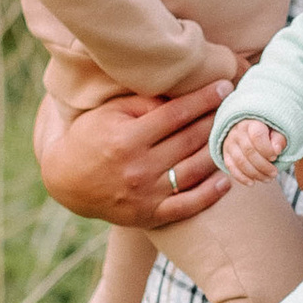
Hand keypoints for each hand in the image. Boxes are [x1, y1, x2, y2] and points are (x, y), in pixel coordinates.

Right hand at [32, 81, 231, 229]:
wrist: (67, 182)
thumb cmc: (90, 138)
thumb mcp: (109, 113)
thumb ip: (143, 103)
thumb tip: (182, 95)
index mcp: (127, 138)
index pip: (176, 114)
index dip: (203, 99)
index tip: (225, 87)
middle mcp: (138, 168)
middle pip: (189, 140)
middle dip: (215, 120)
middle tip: (236, 107)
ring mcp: (145, 194)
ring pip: (194, 171)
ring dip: (218, 152)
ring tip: (234, 136)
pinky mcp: (149, 215)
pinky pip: (187, 205)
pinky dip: (210, 194)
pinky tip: (226, 179)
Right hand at [222, 116, 287, 184]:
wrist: (249, 131)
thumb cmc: (267, 133)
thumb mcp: (276, 132)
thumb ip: (279, 139)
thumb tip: (276, 149)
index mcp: (251, 123)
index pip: (257, 136)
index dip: (267, 149)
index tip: (275, 156)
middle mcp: (237, 132)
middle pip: (249, 152)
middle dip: (264, 166)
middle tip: (274, 173)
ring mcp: (229, 144)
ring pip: (240, 162)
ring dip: (256, 174)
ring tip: (268, 179)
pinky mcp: (225, 155)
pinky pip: (231, 168)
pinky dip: (242, 178)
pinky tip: (253, 182)